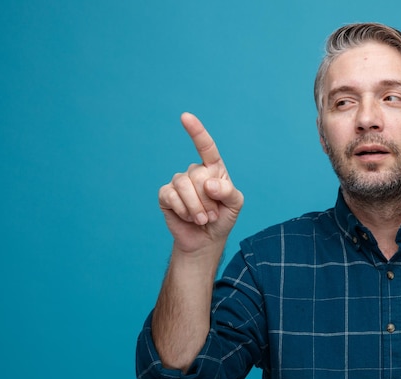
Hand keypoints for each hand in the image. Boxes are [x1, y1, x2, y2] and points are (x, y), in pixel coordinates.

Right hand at [158, 113, 243, 253]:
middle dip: (208, 200)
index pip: (206, 147)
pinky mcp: (165, 195)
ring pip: (184, 186)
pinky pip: (171, 196)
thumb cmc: (222, 218)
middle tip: (213, 214)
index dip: (196, 131)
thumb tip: (209, 183)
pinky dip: (184, 211)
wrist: (206, 240)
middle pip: (197, 175)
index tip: (185, 116)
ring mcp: (178, 182)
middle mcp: (194, 172)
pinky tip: (189, 218)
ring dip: (197, 208)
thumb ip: (228, 192)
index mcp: (213, 169)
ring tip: (203, 219)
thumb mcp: (235, 205)